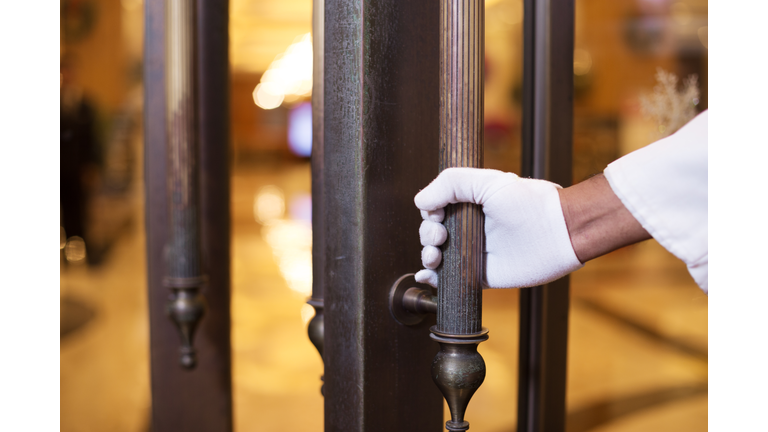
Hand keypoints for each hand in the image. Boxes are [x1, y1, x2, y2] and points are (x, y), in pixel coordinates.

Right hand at [414, 167, 582, 288]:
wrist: (557, 232)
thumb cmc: (529, 203)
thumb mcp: (487, 180)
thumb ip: (450, 183)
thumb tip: (420, 201)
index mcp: (470, 204)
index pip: (435, 209)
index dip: (429, 212)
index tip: (436, 214)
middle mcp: (470, 228)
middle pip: (431, 233)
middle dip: (426, 234)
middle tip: (440, 236)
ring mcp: (473, 252)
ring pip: (436, 256)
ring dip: (426, 255)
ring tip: (435, 254)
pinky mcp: (479, 274)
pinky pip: (450, 279)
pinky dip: (433, 279)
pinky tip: (428, 275)